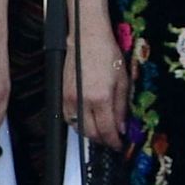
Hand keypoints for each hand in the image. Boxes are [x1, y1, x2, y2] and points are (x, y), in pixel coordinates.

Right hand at [68, 26, 130, 146]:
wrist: (86, 40)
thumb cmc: (107, 54)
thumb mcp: (123, 80)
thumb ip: (122, 106)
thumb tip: (122, 126)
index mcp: (101, 97)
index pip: (106, 129)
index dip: (114, 141)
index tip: (119, 144)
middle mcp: (83, 101)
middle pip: (91, 133)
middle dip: (103, 140)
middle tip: (113, 140)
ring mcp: (69, 100)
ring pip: (78, 128)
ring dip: (91, 134)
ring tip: (103, 131)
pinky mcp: (61, 96)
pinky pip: (69, 119)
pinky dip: (79, 124)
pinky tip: (89, 121)